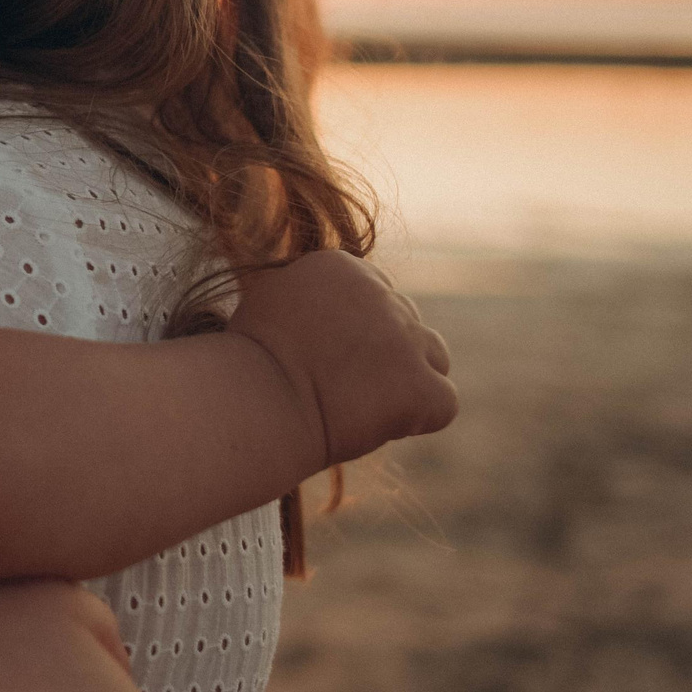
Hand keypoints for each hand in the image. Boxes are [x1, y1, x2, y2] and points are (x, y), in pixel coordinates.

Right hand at [228, 251, 457, 467]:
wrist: (256, 400)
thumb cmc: (249, 360)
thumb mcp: (270, 301)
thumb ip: (309, 295)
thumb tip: (324, 305)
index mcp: (343, 266)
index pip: (376, 294)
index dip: (358, 330)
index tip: (330, 355)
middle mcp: (381, 293)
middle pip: (406, 322)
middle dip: (383, 354)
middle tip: (340, 385)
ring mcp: (405, 338)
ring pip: (434, 355)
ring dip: (409, 378)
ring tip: (365, 404)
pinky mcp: (421, 385)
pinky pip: (442, 402)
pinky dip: (419, 418)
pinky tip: (379, 424)